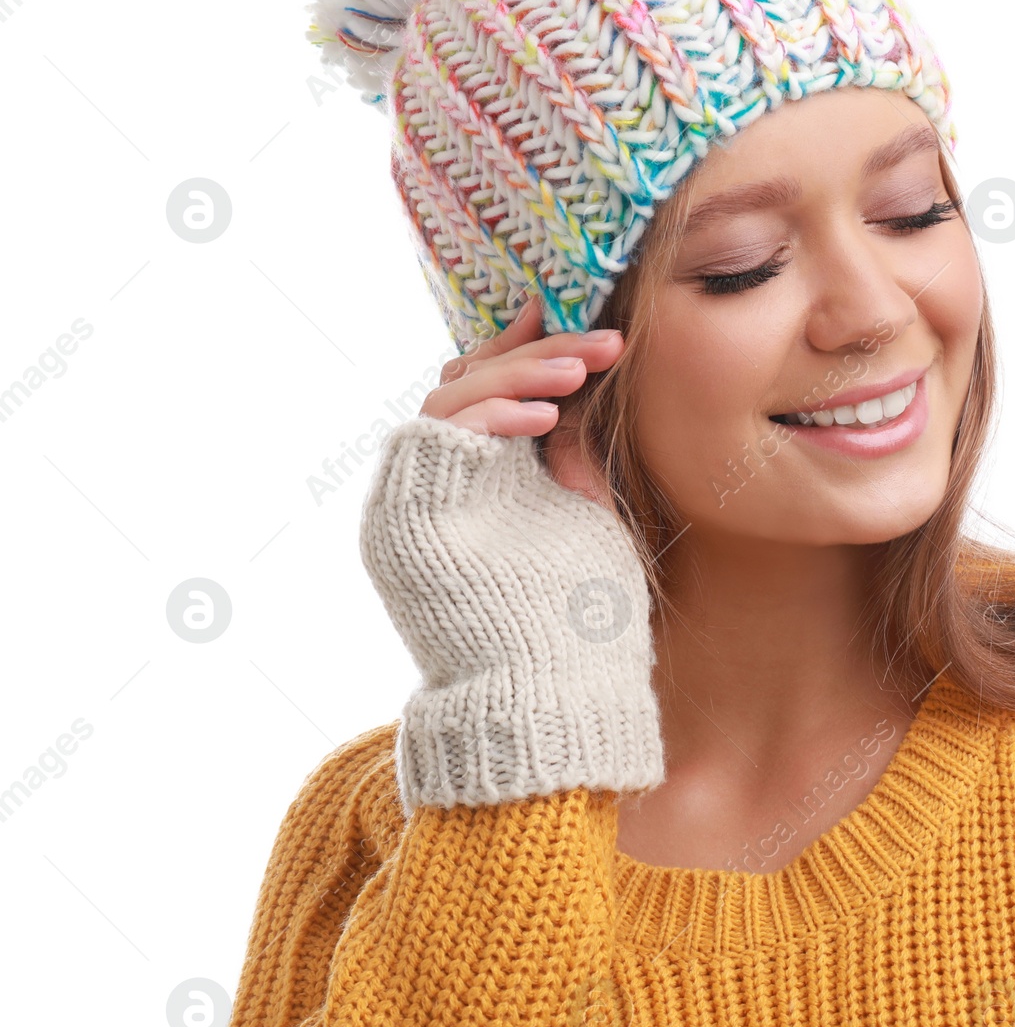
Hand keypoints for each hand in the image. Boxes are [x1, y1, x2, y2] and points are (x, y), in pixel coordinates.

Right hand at [359, 309, 663, 808]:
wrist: (550, 704)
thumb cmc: (579, 625)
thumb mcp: (585, 517)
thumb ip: (569, 455)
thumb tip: (574, 387)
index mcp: (477, 487)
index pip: (488, 394)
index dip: (528, 351)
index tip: (583, 322)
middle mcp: (434, 489)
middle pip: (464, 385)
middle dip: (533, 353)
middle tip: (598, 339)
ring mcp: (412, 503)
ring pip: (448, 398)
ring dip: (517, 373)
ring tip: (580, 367)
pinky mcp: (404, 520)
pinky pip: (437, 437)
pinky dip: (491, 413)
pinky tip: (548, 410)